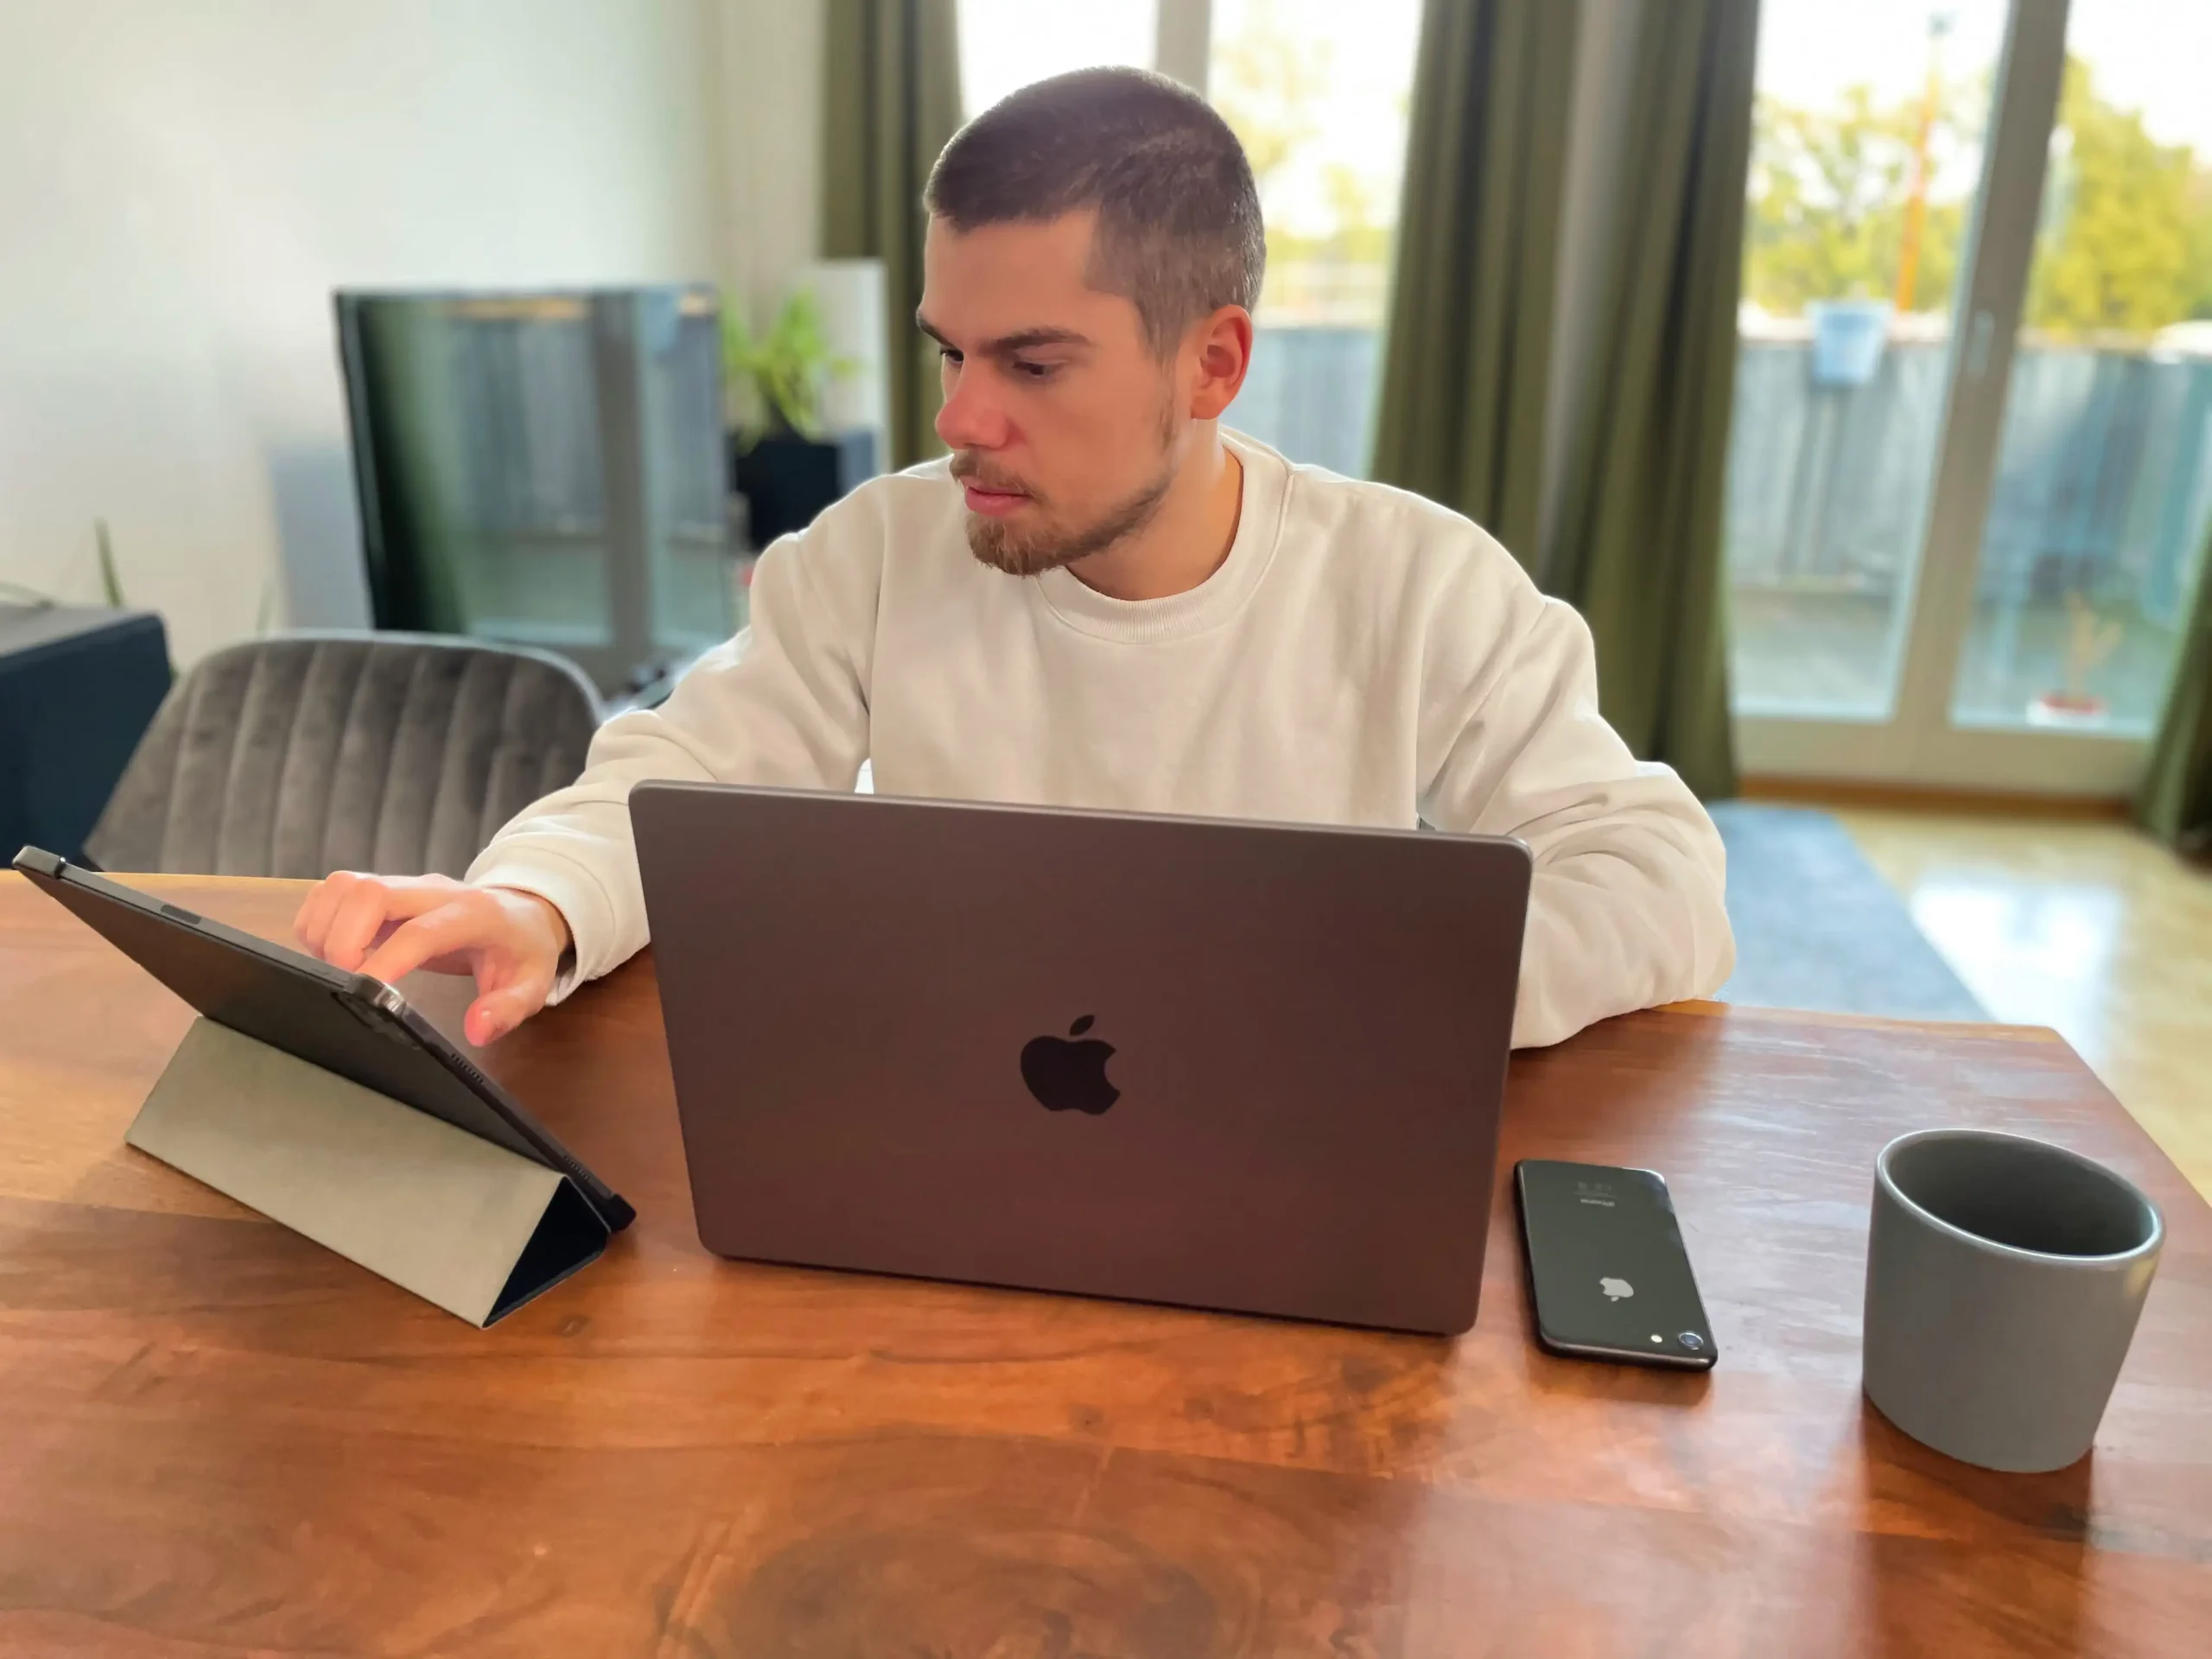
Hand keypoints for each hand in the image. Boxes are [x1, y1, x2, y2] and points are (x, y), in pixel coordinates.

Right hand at [293, 872, 572, 1046]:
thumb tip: (476, 1030)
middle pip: (370, 893)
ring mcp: (404, 885)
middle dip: (342, 939)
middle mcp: (433, 891)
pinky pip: (334, 890)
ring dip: (325, 927)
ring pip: (345, 885)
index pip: (421, 932)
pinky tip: (331, 952)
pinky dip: (318, 919)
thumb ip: (507, 1008)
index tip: (364, 993)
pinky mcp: (382, 888)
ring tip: (336, 968)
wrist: (521, 911)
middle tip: (345, 981)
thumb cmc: (522, 950)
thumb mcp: (531, 984)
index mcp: (473, 915)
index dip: (386, 961)